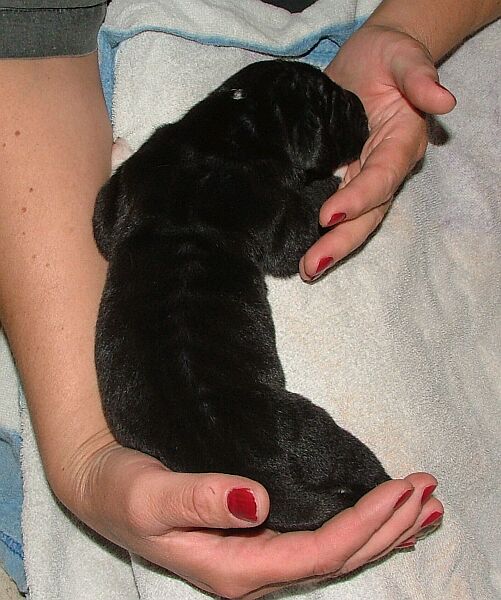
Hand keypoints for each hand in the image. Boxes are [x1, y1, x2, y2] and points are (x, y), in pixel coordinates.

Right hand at [62, 432, 442, 598]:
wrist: (104, 488)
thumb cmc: (123, 491)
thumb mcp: (151, 497)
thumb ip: (201, 500)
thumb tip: (258, 502)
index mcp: (236, 569)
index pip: (319, 553)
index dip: (365, 525)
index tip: (402, 491)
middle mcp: (254, 571)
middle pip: (338, 559)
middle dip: (388, 528)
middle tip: (430, 493)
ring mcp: (257, 557)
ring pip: (334, 553)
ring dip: (381, 531)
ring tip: (423, 510)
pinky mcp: (257, 538)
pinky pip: (320, 540)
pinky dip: (355, 528)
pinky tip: (378, 520)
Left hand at [300, 24, 455, 279]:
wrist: (371, 62)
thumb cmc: (388, 58)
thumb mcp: (403, 58)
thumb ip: (419, 77)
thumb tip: (443, 100)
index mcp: (400, 145)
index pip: (380, 178)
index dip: (358, 199)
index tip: (328, 215)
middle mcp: (382, 170)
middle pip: (366, 215)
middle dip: (340, 242)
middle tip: (311, 268)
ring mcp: (360, 177)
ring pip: (350, 220)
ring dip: (329, 247)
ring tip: (305, 270)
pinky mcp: (337, 175)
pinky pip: (331, 206)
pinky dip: (317, 229)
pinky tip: (294, 244)